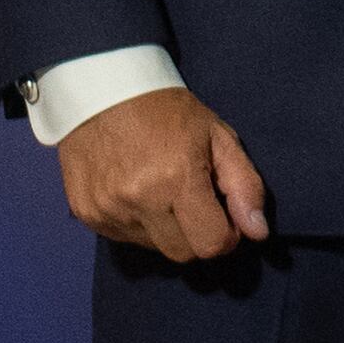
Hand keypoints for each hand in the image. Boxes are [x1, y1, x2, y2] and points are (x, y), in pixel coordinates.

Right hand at [59, 86, 272, 260]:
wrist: (102, 88)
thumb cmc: (167, 110)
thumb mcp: (217, 135)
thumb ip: (244, 185)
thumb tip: (257, 233)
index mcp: (176, 178)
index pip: (212, 245)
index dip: (226, 235)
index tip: (223, 214)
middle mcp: (138, 200)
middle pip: (183, 254)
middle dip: (196, 235)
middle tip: (192, 199)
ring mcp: (107, 209)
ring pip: (153, 247)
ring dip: (165, 229)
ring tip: (160, 188)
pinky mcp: (85, 213)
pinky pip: (123, 237)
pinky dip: (136, 223)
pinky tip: (134, 190)